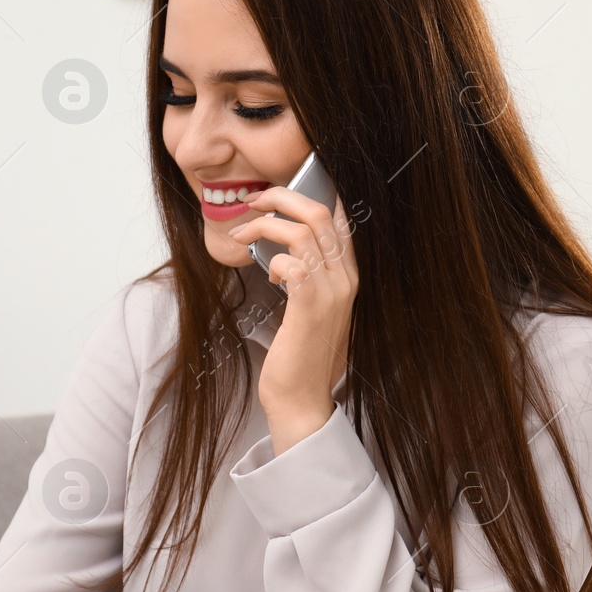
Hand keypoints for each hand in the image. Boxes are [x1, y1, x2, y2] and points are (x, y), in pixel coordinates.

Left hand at [228, 185, 358, 453]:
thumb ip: (308, 278)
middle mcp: (345, 279)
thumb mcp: (312, 310)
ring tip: (244, 235)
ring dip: (265, 224)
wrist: (302, 399)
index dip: (310, 194)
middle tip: (254, 202)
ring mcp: (331, 292)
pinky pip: (292, 262)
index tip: (278, 193)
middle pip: (319, 213)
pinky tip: (267, 274)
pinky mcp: (310, 306)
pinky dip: (273, 259)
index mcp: (348, 276)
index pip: (339, 218)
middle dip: (280, 196)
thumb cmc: (300, 356)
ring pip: (301, 231)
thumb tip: (283, 254)